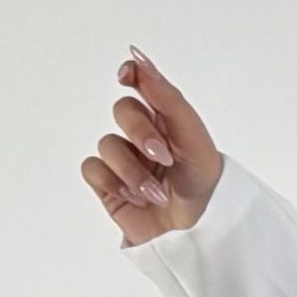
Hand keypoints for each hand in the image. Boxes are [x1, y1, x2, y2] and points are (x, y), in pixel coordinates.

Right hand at [82, 48, 222, 245]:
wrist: (197, 236)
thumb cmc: (203, 188)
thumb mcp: (192, 139)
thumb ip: (168, 99)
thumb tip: (139, 60)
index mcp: (168, 119)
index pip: (141, 83)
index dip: (132, 74)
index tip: (127, 77)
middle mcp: (143, 136)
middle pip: (123, 111)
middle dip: (140, 133)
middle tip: (163, 158)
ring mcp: (124, 160)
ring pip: (107, 144)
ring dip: (132, 170)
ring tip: (156, 195)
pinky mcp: (108, 185)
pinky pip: (93, 168)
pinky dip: (113, 183)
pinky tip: (135, 199)